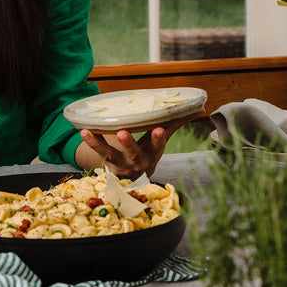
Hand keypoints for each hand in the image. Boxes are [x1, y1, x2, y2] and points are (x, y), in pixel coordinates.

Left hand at [77, 108, 204, 178]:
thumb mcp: (163, 139)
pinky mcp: (107, 162)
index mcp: (153, 152)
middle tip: (122, 133)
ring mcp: (121, 163)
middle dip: (129, 143)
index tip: (158, 129)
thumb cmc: (150, 150)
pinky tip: (83, 130)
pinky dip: (91, 142)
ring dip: (99, 144)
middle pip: (134, 152)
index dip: (158, 139)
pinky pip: (98, 153)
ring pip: (110, 155)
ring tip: (88, 132)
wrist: (135, 178)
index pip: (157, 145)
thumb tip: (202, 107)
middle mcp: (138, 160)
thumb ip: (178, 122)